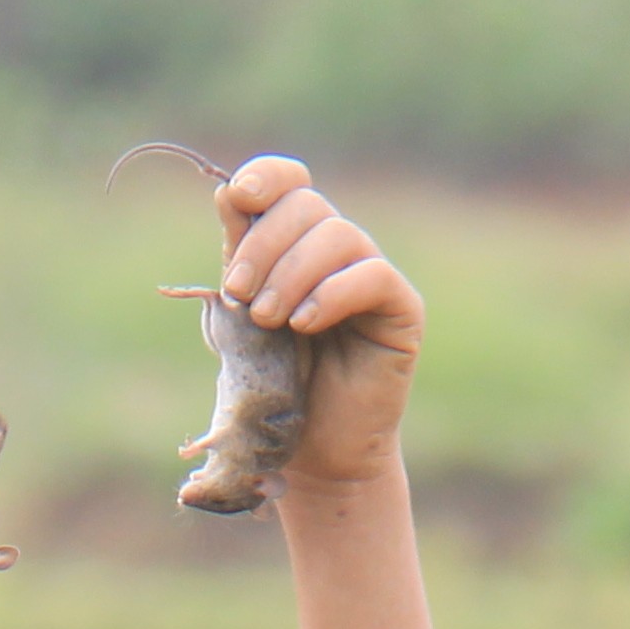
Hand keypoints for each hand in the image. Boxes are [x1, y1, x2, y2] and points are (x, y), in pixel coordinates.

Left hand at [210, 156, 422, 490]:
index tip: (239, 197)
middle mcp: (336, 251)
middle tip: (239, 295)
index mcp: (294, 244)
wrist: (312, 452)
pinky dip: (332, 294)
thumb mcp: (240, 320)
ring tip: (268, 321)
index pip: (291, 181)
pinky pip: (372, 276)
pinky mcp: (401, 309)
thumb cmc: (274, 388)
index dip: (268, 176)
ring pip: (338, 234)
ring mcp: (371, 275)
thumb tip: (228, 192)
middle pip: (306, 204)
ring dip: (291, 272)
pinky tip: (306, 325)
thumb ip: (238, 262)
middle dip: (263, 245)